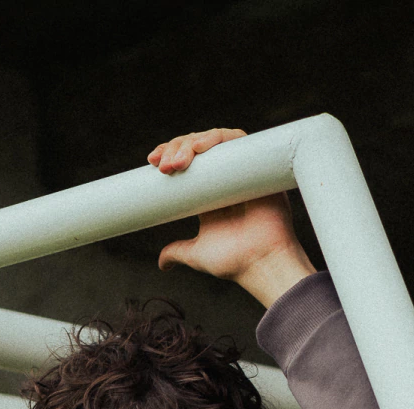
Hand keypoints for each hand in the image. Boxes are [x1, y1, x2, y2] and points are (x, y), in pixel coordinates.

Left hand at [148, 128, 316, 307]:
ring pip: (213, 140)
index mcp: (210, 194)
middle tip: (164, 167)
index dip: (169, 155)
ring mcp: (241, 169)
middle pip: (197, 147)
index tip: (153, 162)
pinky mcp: (258, 165)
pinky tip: (200, 147)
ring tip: (178, 162)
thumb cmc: (235, 262)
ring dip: (191, 143)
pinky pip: (237, 139)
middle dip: (175, 149)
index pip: (188, 163)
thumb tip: (162, 264)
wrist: (260, 263)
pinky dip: (217, 138)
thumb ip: (178, 252)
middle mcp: (226, 178)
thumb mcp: (198, 255)